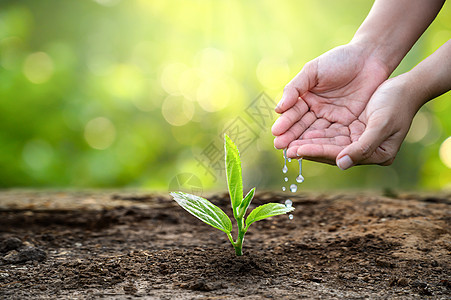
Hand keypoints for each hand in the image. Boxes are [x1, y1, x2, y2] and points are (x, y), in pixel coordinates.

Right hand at [271, 43, 388, 162]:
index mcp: (306, 97)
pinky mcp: (348, 123)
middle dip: (291, 136)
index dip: (285, 122)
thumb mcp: (313, 71)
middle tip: (279, 146)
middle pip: (302, 126)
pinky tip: (313, 149)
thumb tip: (278, 109)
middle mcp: (317, 110)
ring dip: (304, 143)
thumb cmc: (339, 59)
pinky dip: (323, 143)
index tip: (276, 132)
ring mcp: (332, 117)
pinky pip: (334, 134)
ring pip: (315, 133)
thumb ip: (295, 89)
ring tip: (291, 152)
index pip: (293, 112)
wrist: (370, 57)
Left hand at [288, 75, 416, 168]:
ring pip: (328, 142)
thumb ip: (363, 146)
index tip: (295, 150)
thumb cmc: (398, 103)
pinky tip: (300, 132)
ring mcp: (358, 139)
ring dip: (307, 141)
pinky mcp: (353, 128)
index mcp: (376, 154)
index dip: (316, 152)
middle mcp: (365, 150)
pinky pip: (331, 132)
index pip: (339, 155)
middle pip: (331, 151)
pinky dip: (315, 132)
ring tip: (286, 142)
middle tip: (284, 149)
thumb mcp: (382, 124)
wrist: (407, 85)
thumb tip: (341, 164)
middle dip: (307, 149)